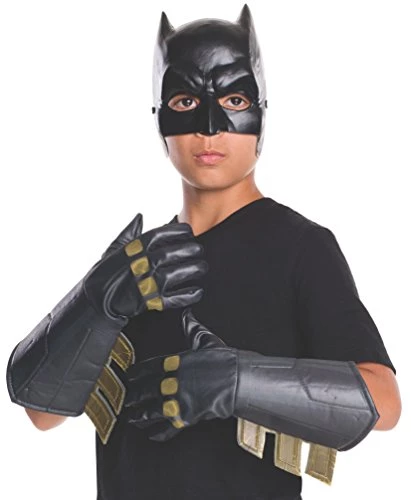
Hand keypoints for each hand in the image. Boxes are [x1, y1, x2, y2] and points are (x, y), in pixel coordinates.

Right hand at [84, 214, 208, 320]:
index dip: (178, 231)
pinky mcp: (148, 302)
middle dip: (190, 250)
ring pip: (175, 274)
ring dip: (192, 270)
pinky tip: (197, 291)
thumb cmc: (104, 274)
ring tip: (202, 267)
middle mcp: (140, 264)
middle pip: (171, 253)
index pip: (160, 234)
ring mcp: (145, 284)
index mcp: (133, 250)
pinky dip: (187, 295)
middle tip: (199, 250)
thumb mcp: (113, 250)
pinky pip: (173, 299)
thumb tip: (140, 216)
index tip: (189, 231)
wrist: (95, 302)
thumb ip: (128, 233)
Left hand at [124, 308, 237, 440]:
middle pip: (147, 389)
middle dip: (134, 395)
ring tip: (132, 418)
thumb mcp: (206, 340)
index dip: (138, 372)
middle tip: (126, 398)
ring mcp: (178, 400)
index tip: (130, 375)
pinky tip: (152, 433)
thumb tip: (188, 315)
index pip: (150, 367)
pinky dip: (160, 432)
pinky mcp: (187, 416)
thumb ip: (193, 328)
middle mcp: (173, 382)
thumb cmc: (225, 360)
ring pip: (152, 410)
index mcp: (176, 363)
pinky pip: (169, 426)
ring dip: (140, 415)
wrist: (238, 380)